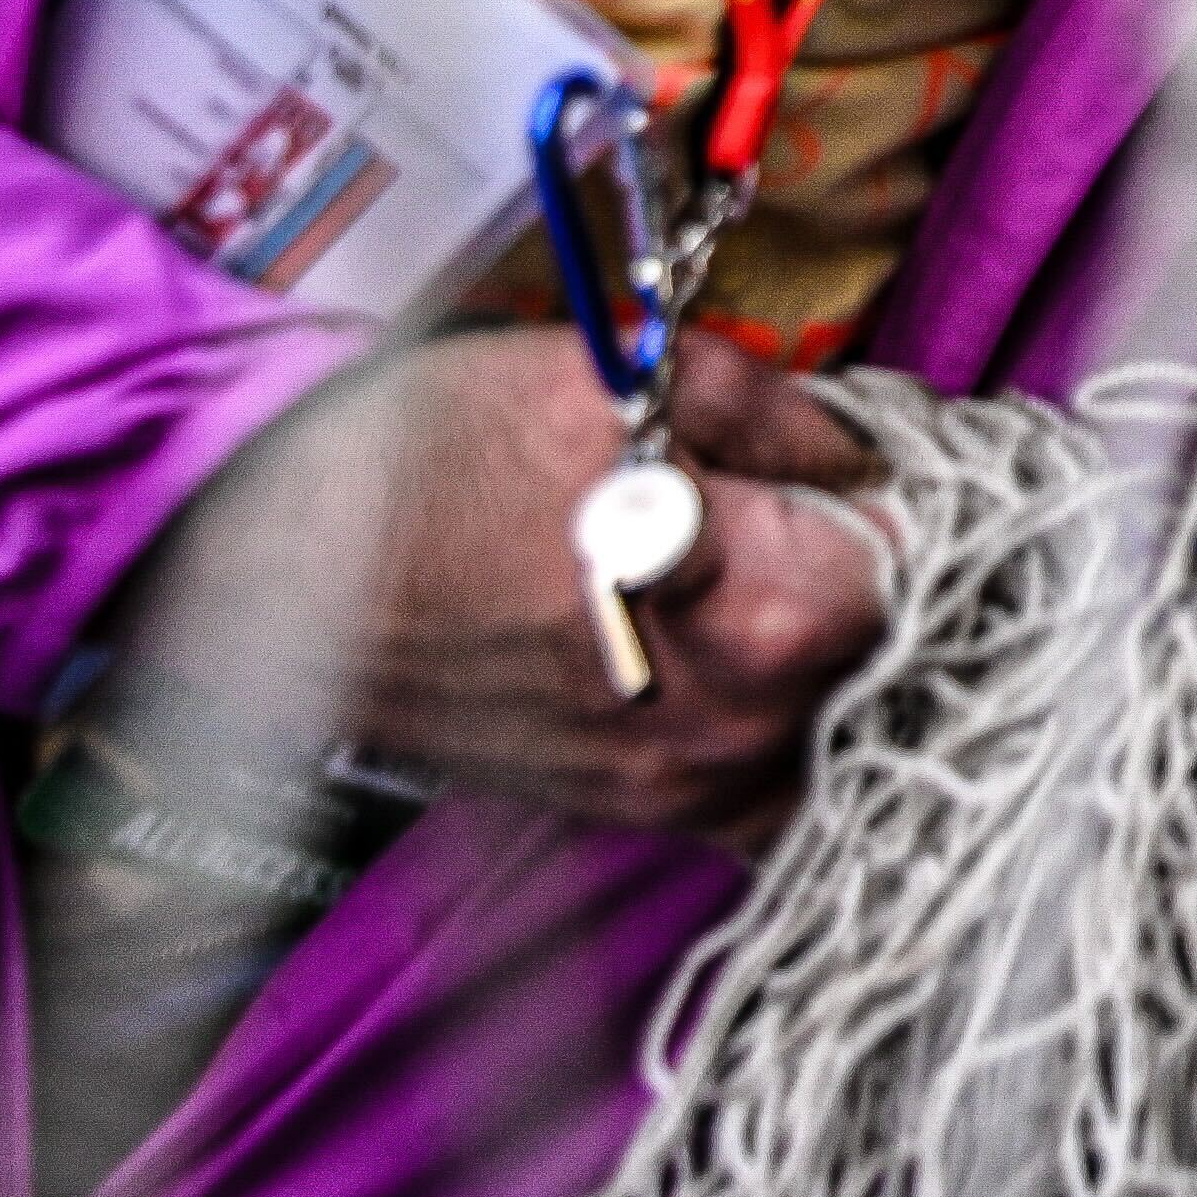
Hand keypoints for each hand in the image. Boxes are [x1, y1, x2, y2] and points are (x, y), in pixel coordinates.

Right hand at [94, 324, 889, 848]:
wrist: (249, 564)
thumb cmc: (426, 455)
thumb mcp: (627, 383)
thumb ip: (786, 417)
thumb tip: (868, 447)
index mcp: (765, 624)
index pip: (935, 567)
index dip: (947, 499)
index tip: (945, 461)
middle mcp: (735, 736)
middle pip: (903, 668)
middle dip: (919, 590)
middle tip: (898, 514)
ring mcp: (672, 794)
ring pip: (839, 746)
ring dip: (862, 673)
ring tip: (845, 589)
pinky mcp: (616, 813)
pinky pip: (755, 800)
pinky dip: (790, 742)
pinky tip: (779, 672)